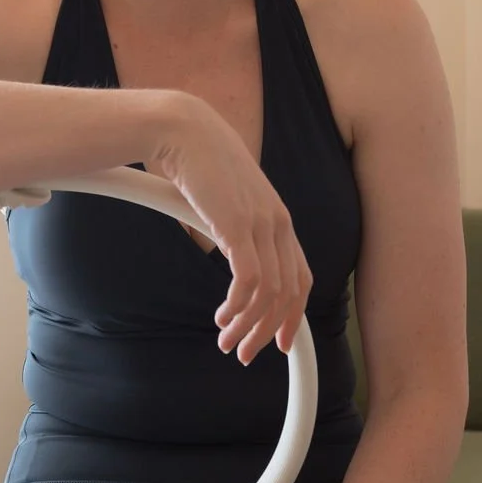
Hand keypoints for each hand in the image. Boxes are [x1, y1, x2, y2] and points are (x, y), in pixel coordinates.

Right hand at [156, 95, 311, 364]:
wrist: (181, 129)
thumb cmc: (196, 160)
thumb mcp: (224, 199)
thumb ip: (233, 225)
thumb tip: (226, 249)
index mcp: (278, 218)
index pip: (300, 277)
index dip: (292, 314)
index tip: (277, 340)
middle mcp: (277, 223)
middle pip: (289, 292)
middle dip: (269, 330)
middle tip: (247, 353)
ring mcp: (261, 224)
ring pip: (269, 293)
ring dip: (248, 325)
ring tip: (227, 342)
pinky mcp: (239, 226)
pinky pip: (249, 282)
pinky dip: (238, 307)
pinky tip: (222, 317)